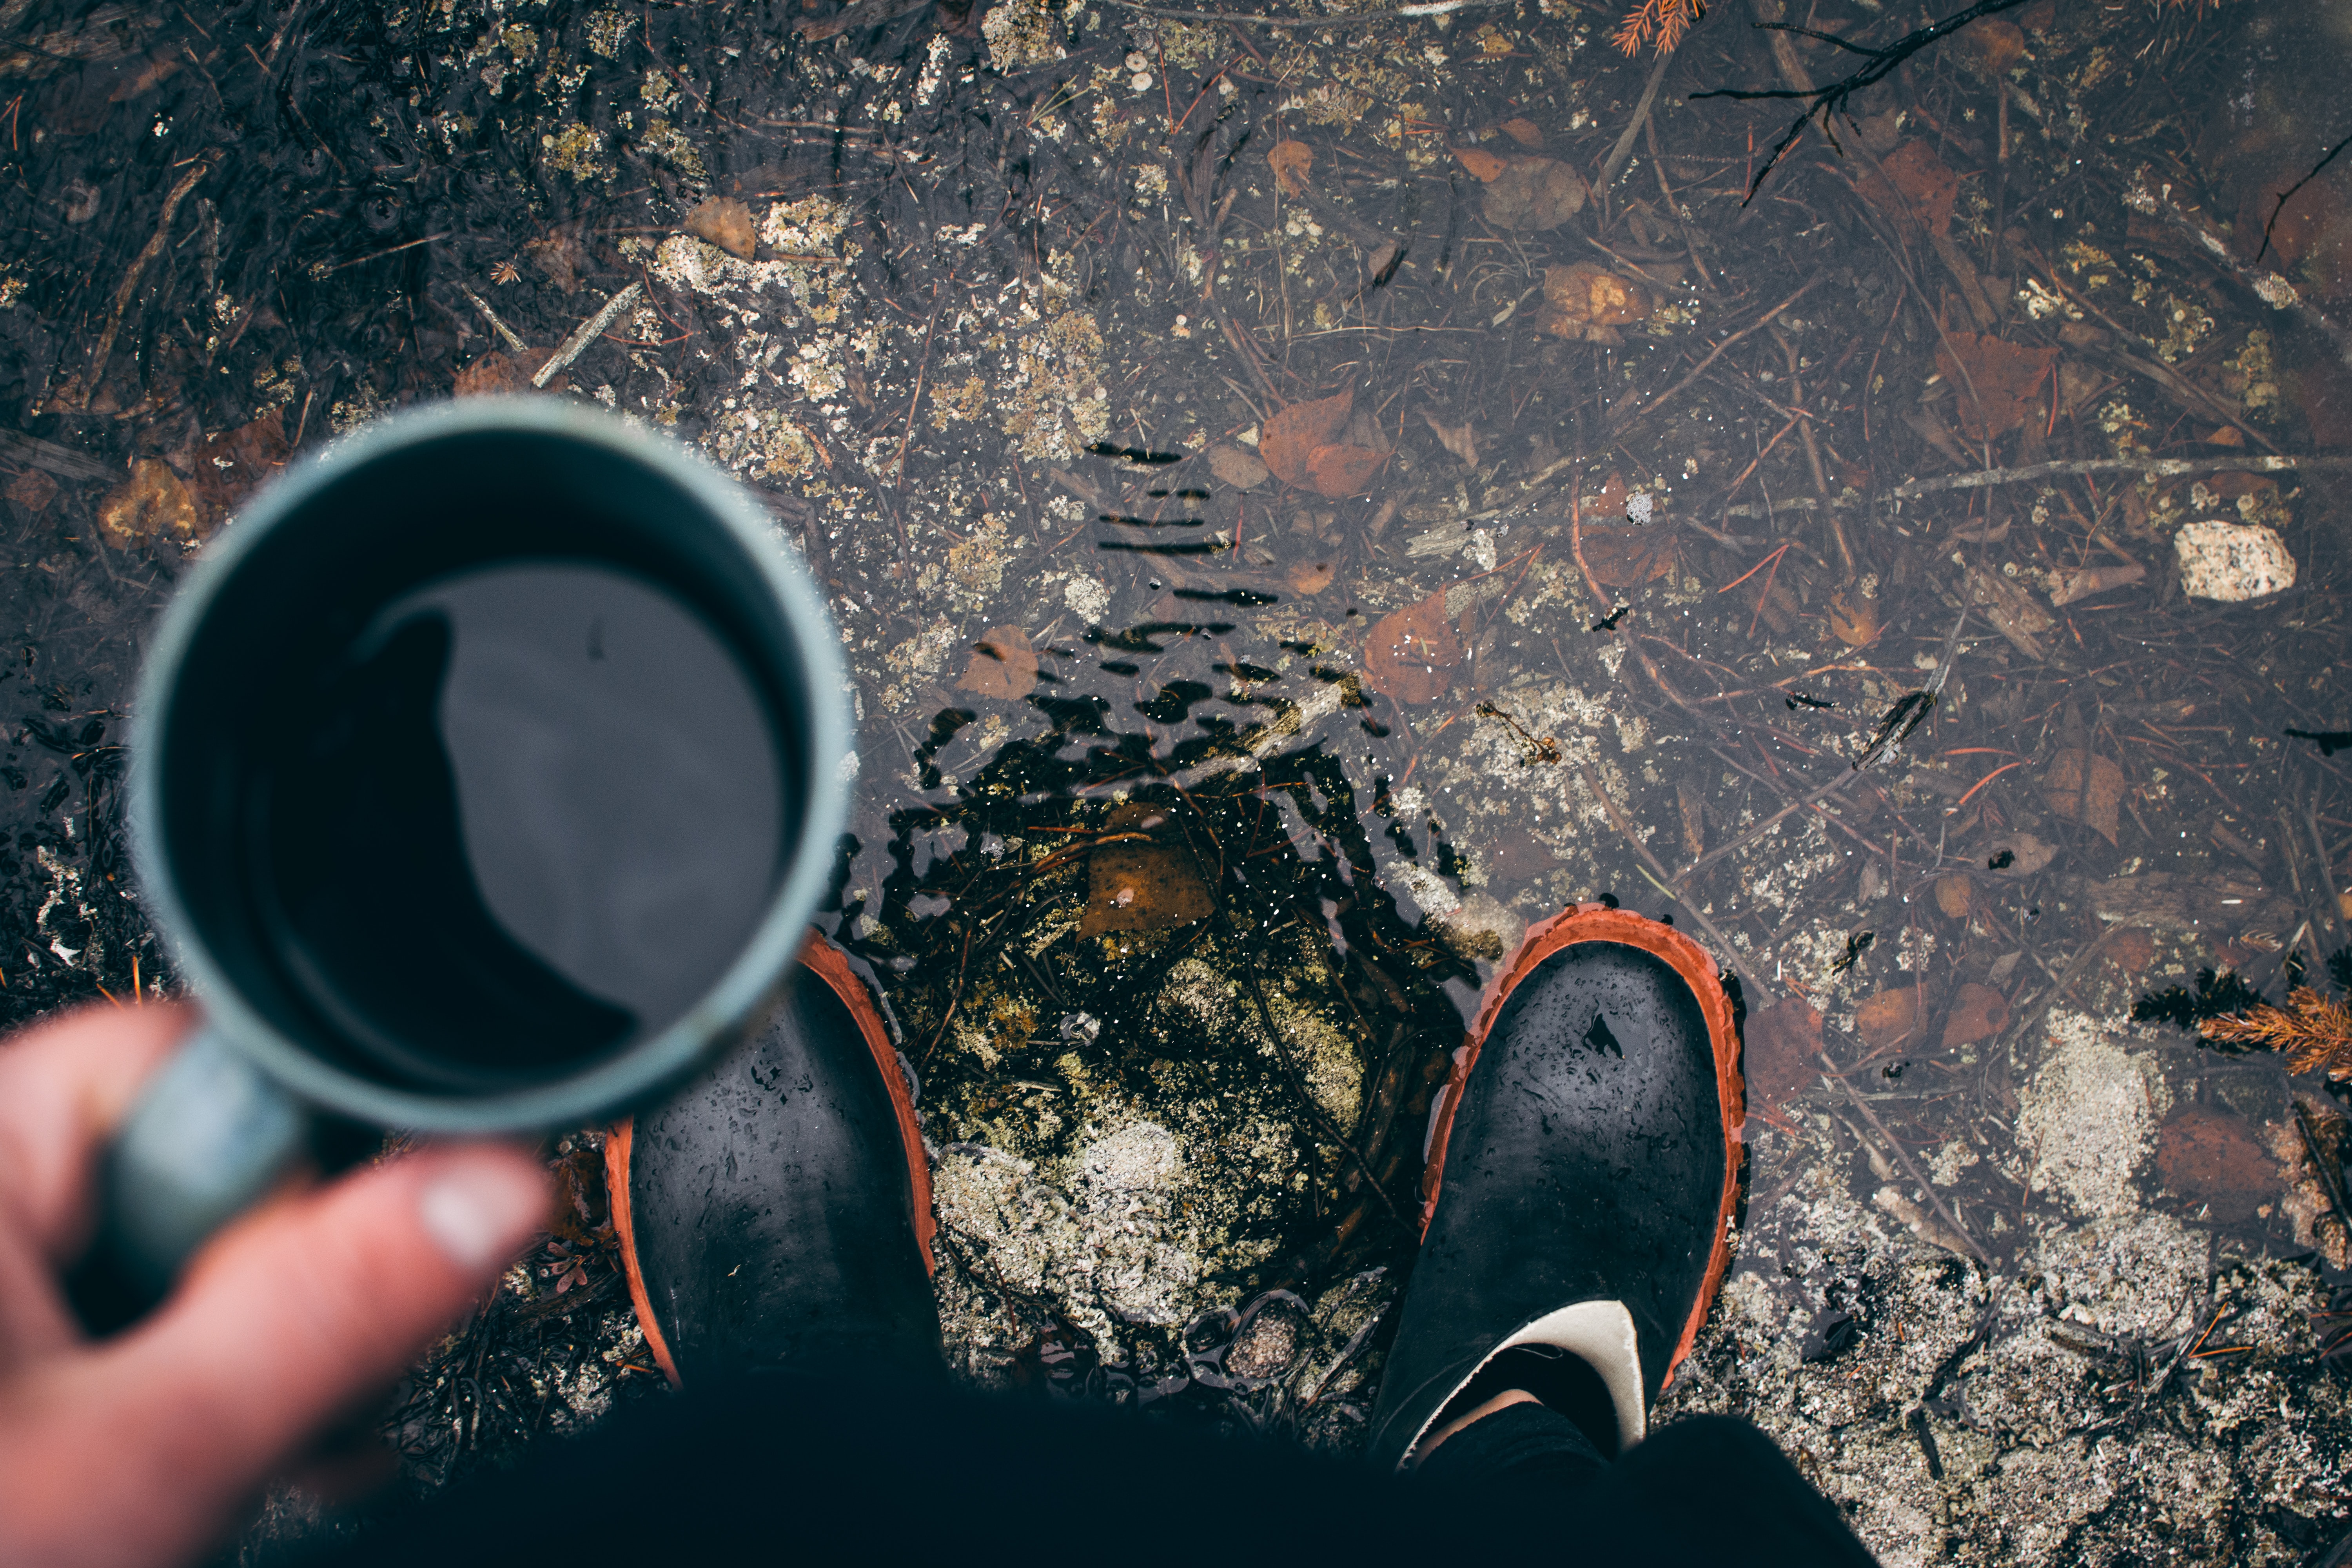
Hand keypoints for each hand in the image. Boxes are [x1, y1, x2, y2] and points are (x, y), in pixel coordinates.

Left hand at [0, 1002, 549, 1567]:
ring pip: (178, 1266)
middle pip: (201, 1170)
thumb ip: (328, 1308)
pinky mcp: (22, 1367)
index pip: (199, 1065)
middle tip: (282, 1415)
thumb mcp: (145, 1457)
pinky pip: (130, 1331)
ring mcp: (5, 1295)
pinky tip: (218, 1472)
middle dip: (273, 1299)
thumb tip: (493, 1185)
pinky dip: (187, 1401)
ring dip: (244, 1368)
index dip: (292, 1174)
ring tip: (252, 1464)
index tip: (314, 1296)